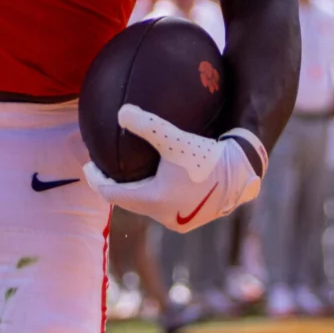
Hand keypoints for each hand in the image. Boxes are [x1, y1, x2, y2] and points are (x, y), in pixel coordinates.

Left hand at [82, 105, 264, 232]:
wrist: (246, 172)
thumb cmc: (208, 155)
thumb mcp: (174, 137)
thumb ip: (146, 125)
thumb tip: (120, 112)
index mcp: (155, 202)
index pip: (112, 195)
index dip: (96, 180)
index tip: (88, 165)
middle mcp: (166, 217)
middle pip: (129, 202)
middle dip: (114, 185)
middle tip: (102, 167)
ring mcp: (181, 220)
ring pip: (148, 205)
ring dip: (135, 190)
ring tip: (128, 170)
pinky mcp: (195, 216)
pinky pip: (165, 203)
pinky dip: (154, 190)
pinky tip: (157, 171)